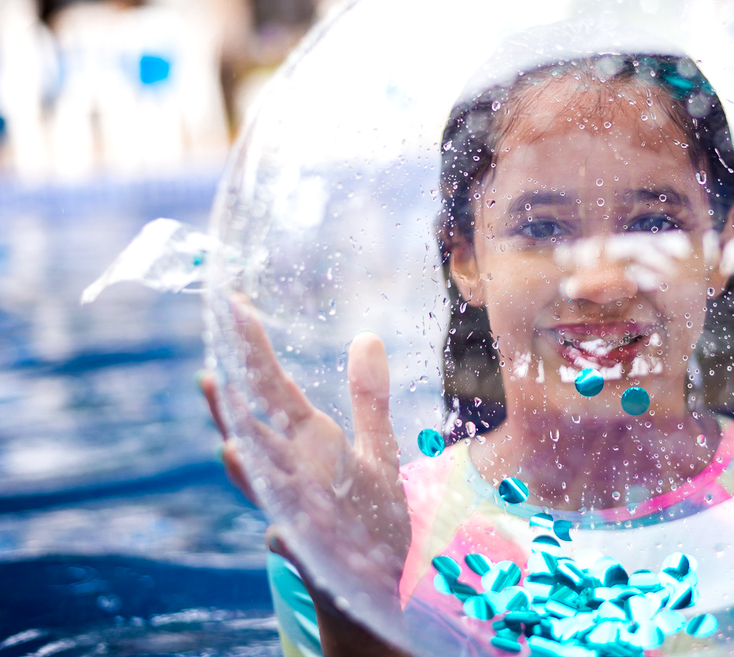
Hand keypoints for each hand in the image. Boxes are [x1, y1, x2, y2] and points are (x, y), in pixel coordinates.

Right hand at [200, 295, 410, 651]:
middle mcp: (293, 474)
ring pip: (267, 492)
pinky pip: (296, 549)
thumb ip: (368, 398)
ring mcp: (299, 514)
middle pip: (255, 435)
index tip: (233, 304)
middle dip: (231, 409)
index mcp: (307, 443)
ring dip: (250, 472)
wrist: (374, 581)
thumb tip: (366, 337)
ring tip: (231, 446)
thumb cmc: (369, 513)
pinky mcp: (316, 555)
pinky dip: (285, 540)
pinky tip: (278, 533)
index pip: (272, 389)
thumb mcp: (374, 449)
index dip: (254, 349)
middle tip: (208, 374)